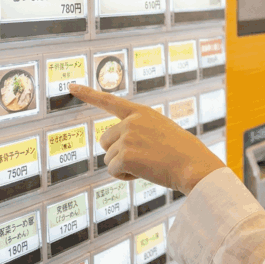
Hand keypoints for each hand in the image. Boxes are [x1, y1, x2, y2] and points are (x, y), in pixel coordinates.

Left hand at [69, 84, 225, 194]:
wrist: (194, 165)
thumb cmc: (183, 152)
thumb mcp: (162, 131)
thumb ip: (140, 131)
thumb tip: (118, 150)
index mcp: (142, 112)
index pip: (110, 101)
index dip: (88, 94)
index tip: (70, 87)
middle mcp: (131, 121)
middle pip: (105, 141)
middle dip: (118, 153)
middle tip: (144, 158)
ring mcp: (127, 137)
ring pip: (109, 158)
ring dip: (124, 166)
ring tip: (149, 164)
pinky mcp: (125, 155)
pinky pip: (113, 171)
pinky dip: (125, 177)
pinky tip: (145, 172)